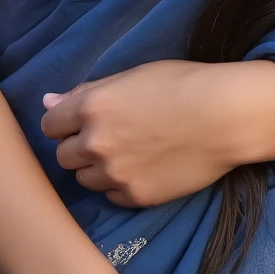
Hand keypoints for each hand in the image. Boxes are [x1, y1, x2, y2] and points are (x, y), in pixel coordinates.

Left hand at [41, 59, 239, 205]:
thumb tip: (48, 102)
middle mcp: (96, 144)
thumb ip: (86, 92)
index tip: (82, 121)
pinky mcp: (136, 197)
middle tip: (108, 138)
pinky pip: (111, 196)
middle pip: (63, 156)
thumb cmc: (183, 84)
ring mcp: (115, 174)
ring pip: (84, 180)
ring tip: (128, 154)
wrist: (226, 117)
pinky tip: (143, 168)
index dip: (65, 122)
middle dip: (79, 147)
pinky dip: (120, 185)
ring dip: (97, 168)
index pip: (49, 125)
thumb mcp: (131, 77)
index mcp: (91, 107)